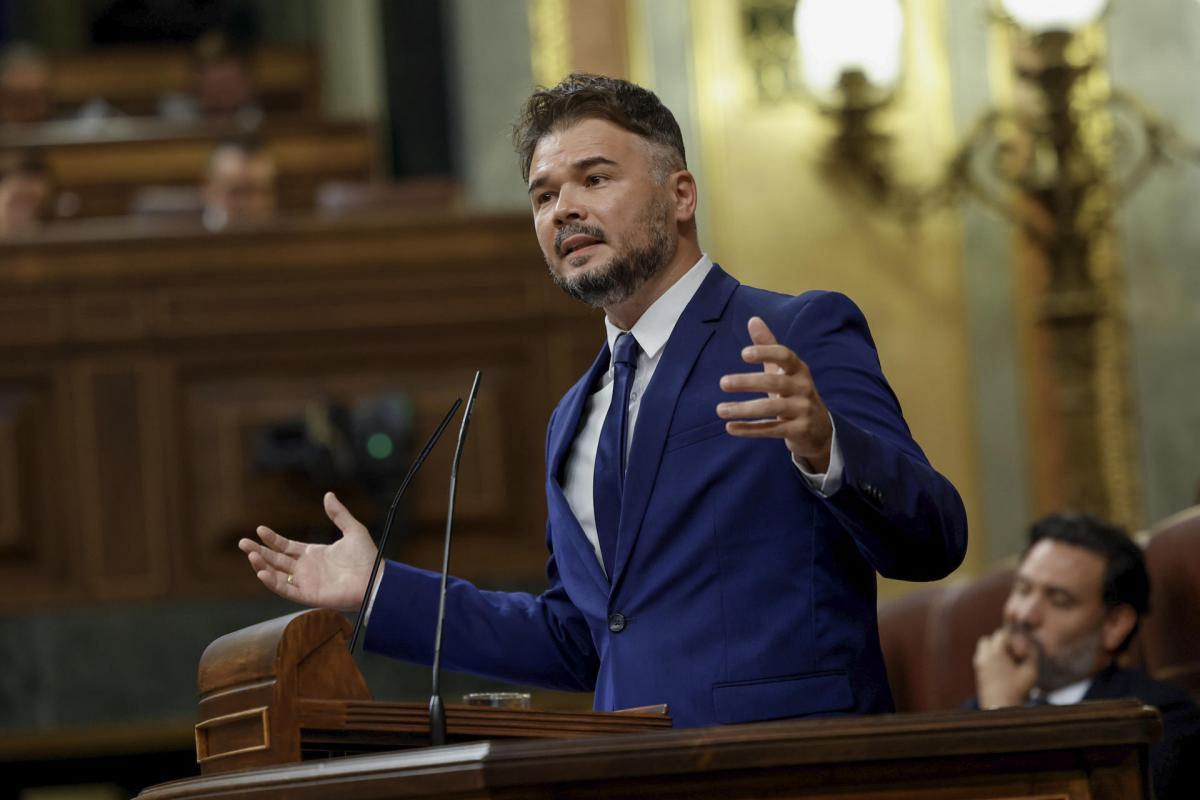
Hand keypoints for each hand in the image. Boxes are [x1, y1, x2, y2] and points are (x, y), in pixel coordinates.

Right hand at [237, 491, 377, 611]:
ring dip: (262, 565)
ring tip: (250, 554)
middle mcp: (306, 569)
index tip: (259, 529)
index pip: (286, 546)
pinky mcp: (308, 595)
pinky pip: (286, 590)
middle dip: (259, 551)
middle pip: (276, 559)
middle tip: (242, 542)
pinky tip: (261, 572)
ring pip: (277, 574)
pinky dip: (273, 583)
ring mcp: (306, 582)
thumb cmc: (367, 558)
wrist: (375, 580)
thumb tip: (328, 495)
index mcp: (313, 554)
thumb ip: (339, 514)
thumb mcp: (353, 530)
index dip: (272, 539)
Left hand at [717, 316, 833, 471]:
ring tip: (720, 410)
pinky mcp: (798, 430)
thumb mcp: (785, 369)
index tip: (743, 354)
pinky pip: (771, 429)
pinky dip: (750, 429)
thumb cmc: (795, 393)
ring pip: (771, 408)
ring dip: (743, 409)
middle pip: (775, 382)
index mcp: (799, 370)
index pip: (785, 356)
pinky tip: (730, 427)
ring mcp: (802, 410)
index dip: (766, 353)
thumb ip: (768, 345)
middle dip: (748, 382)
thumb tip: (752, 319)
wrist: (820, 429)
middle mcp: (803, 388)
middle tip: (722, 382)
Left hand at [973, 627, 1038, 708]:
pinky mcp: (978, 670)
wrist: (1000, 707)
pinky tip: (1001, 669)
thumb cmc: (1017, 689)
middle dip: (1001, 643)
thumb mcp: (1031, 672)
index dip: (1012, 639)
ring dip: (994, 649)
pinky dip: (990, 657)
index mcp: (995, 653)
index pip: (1001, 634)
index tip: (1018, 650)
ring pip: (984, 646)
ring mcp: (978, 663)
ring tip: (1006, 662)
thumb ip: (1032, 654)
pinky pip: (982, 656)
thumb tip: (1030, 643)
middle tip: (1012, 655)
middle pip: (989, 638)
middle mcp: (983, 656)